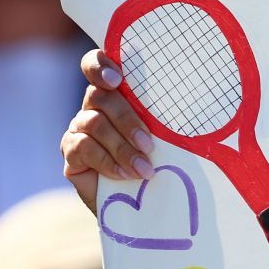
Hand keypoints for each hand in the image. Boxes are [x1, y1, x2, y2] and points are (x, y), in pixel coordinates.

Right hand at [61, 48, 154, 210]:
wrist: (141, 202)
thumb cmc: (159, 162)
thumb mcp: (166, 138)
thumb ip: (166, 120)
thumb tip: (198, 108)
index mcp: (116, 94)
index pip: (96, 65)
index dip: (100, 66)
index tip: (117, 80)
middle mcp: (93, 106)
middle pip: (99, 96)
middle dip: (126, 120)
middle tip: (148, 144)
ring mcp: (79, 127)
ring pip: (94, 123)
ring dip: (122, 147)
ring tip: (144, 169)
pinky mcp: (71, 152)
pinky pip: (84, 148)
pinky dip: (108, 162)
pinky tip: (124, 174)